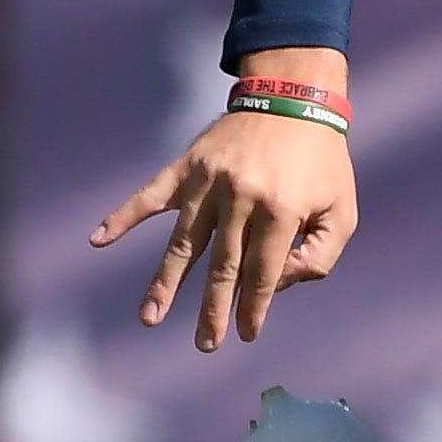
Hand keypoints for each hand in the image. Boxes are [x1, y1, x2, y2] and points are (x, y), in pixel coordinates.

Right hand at [93, 56, 359, 350]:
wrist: (295, 96)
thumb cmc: (322, 161)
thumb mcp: (342, 208)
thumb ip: (320, 254)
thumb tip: (279, 282)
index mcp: (281, 210)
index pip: (263, 273)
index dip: (254, 307)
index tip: (245, 335)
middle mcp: (241, 198)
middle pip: (222, 267)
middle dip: (211, 310)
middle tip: (204, 345)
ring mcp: (209, 182)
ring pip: (183, 243)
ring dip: (165, 282)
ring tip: (149, 317)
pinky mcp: (188, 166)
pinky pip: (150, 195)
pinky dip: (123, 216)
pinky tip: (99, 240)